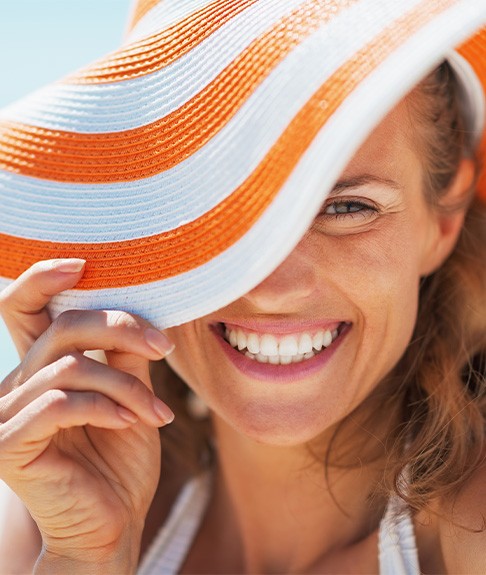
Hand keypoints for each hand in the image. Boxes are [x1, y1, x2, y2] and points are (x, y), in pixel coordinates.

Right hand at [0, 259, 174, 571]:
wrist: (112, 524)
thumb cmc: (121, 457)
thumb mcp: (129, 393)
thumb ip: (125, 353)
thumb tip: (140, 309)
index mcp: (41, 367)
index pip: (23, 307)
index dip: (43, 277)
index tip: (83, 263)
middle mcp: (15, 384)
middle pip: (64, 328)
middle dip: (121, 329)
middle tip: (163, 348)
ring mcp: (6, 414)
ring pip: (72, 366)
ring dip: (127, 385)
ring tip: (158, 412)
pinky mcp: (9, 445)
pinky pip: (60, 404)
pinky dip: (105, 407)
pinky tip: (132, 423)